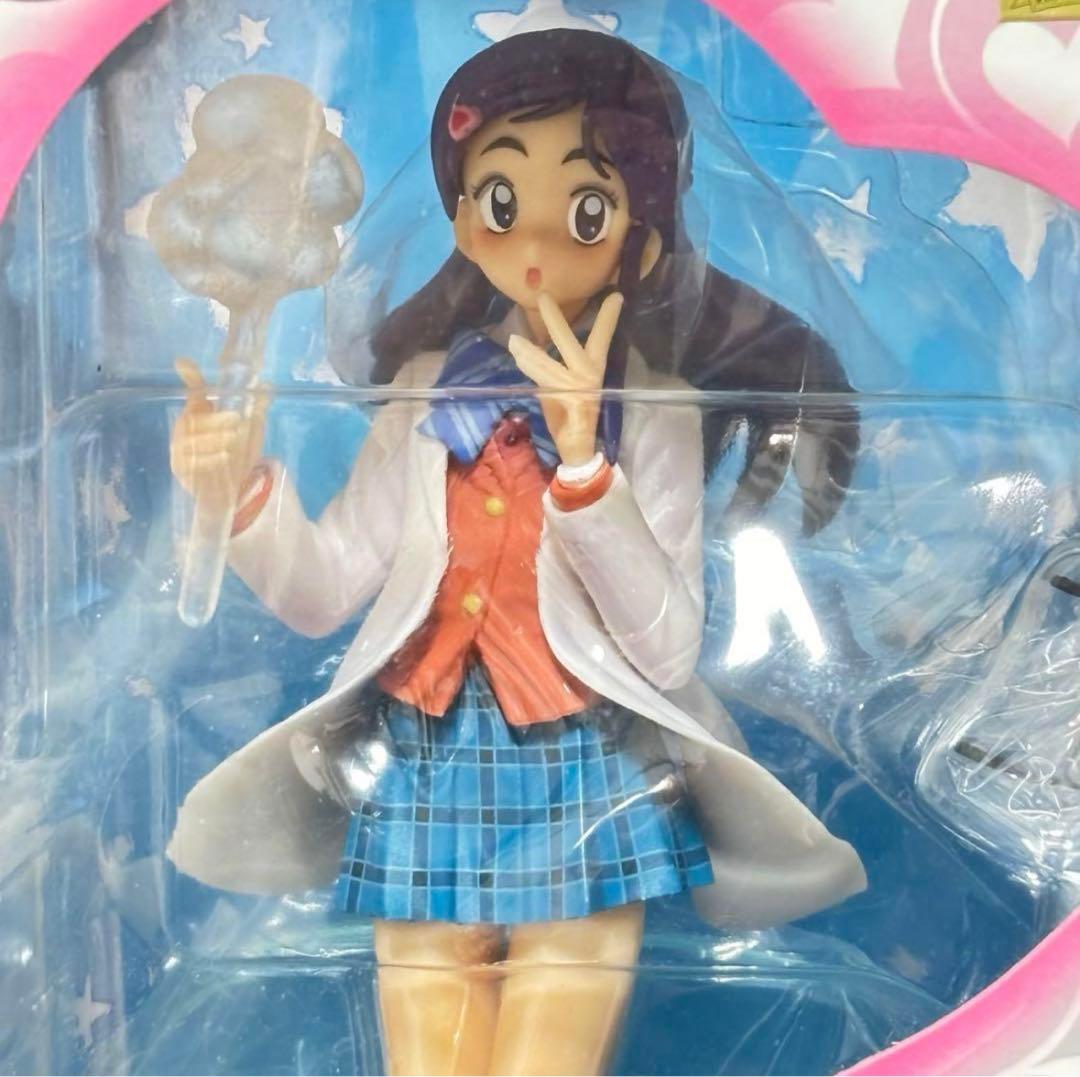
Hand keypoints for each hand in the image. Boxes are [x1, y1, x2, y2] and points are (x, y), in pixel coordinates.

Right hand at [170, 359, 268, 511]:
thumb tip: (267, 385)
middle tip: (237, 420)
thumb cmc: (237, 452)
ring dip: (215, 438)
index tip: (183, 363)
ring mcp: (180, 448)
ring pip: (193, 440)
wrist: (229, 488)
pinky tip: (224, 457)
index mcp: (201, 412)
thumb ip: (257, 408)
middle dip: (216, 419)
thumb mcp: (250, 429)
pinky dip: (209, 458)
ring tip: (234, 441)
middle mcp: (186, 427)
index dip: (190, 377)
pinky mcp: (180, 468)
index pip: (194, 391)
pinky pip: (192, 461)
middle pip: (195, 418)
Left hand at [508, 291, 622, 466]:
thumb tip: (531, 347)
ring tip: (513, 340)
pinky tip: (519, 358)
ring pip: (552, 367)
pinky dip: (531, 370)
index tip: (615, 295)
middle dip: (556, 320)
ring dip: (531, 353)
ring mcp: (580, 390)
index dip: (607, 318)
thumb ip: (550, 367)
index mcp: (593, 369)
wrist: (577, 448)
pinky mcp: (571, 404)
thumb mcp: (562, 386)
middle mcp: (589, 376)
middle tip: (543, 296)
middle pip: (570, 344)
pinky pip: (546, 385)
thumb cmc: (569, 416)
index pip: (602, 338)